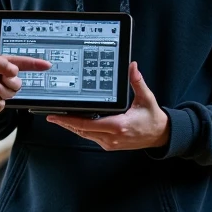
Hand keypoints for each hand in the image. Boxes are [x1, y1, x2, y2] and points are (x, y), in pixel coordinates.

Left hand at [48, 62, 169, 150]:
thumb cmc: (152, 118)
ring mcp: (110, 143)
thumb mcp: (147, 98)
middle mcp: (112, 137)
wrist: (159, 136)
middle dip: (65, 123)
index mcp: (119, 125)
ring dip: (71, 126)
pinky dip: (80, 129)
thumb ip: (137, 82)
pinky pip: (90, 137)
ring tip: (58, 118)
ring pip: (84, 135)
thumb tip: (132, 66)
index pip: (88, 124)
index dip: (70, 120)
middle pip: (81, 131)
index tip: (58, 115)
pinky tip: (73, 122)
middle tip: (51, 115)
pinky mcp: (109, 144)